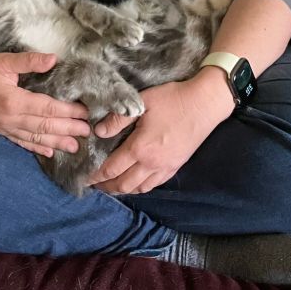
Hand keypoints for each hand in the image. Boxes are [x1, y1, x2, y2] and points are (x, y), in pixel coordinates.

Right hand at [0, 50, 90, 157]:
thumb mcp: (4, 60)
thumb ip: (29, 61)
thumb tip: (53, 59)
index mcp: (13, 100)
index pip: (47, 109)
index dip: (68, 112)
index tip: (85, 112)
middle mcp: (10, 118)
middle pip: (45, 126)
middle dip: (68, 129)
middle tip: (88, 131)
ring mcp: (4, 127)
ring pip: (35, 138)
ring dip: (56, 143)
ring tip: (75, 147)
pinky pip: (20, 142)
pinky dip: (36, 148)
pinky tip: (49, 153)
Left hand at [87, 72, 233, 194]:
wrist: (205, 104)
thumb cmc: (173, 99)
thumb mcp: (142, 103)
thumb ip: (118, 119)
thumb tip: (98, 132)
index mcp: (140, 148)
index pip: (112, 168)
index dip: (96, 175)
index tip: (85, 178)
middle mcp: (152, 163)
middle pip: (124, 184)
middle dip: (107, 187)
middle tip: (95, 185)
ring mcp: (165, 167)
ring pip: (140, 188)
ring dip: (123, 190)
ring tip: (112, 186)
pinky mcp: (176, 166)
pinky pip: (155, 184)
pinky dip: (141, 187)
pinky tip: (136, 183)